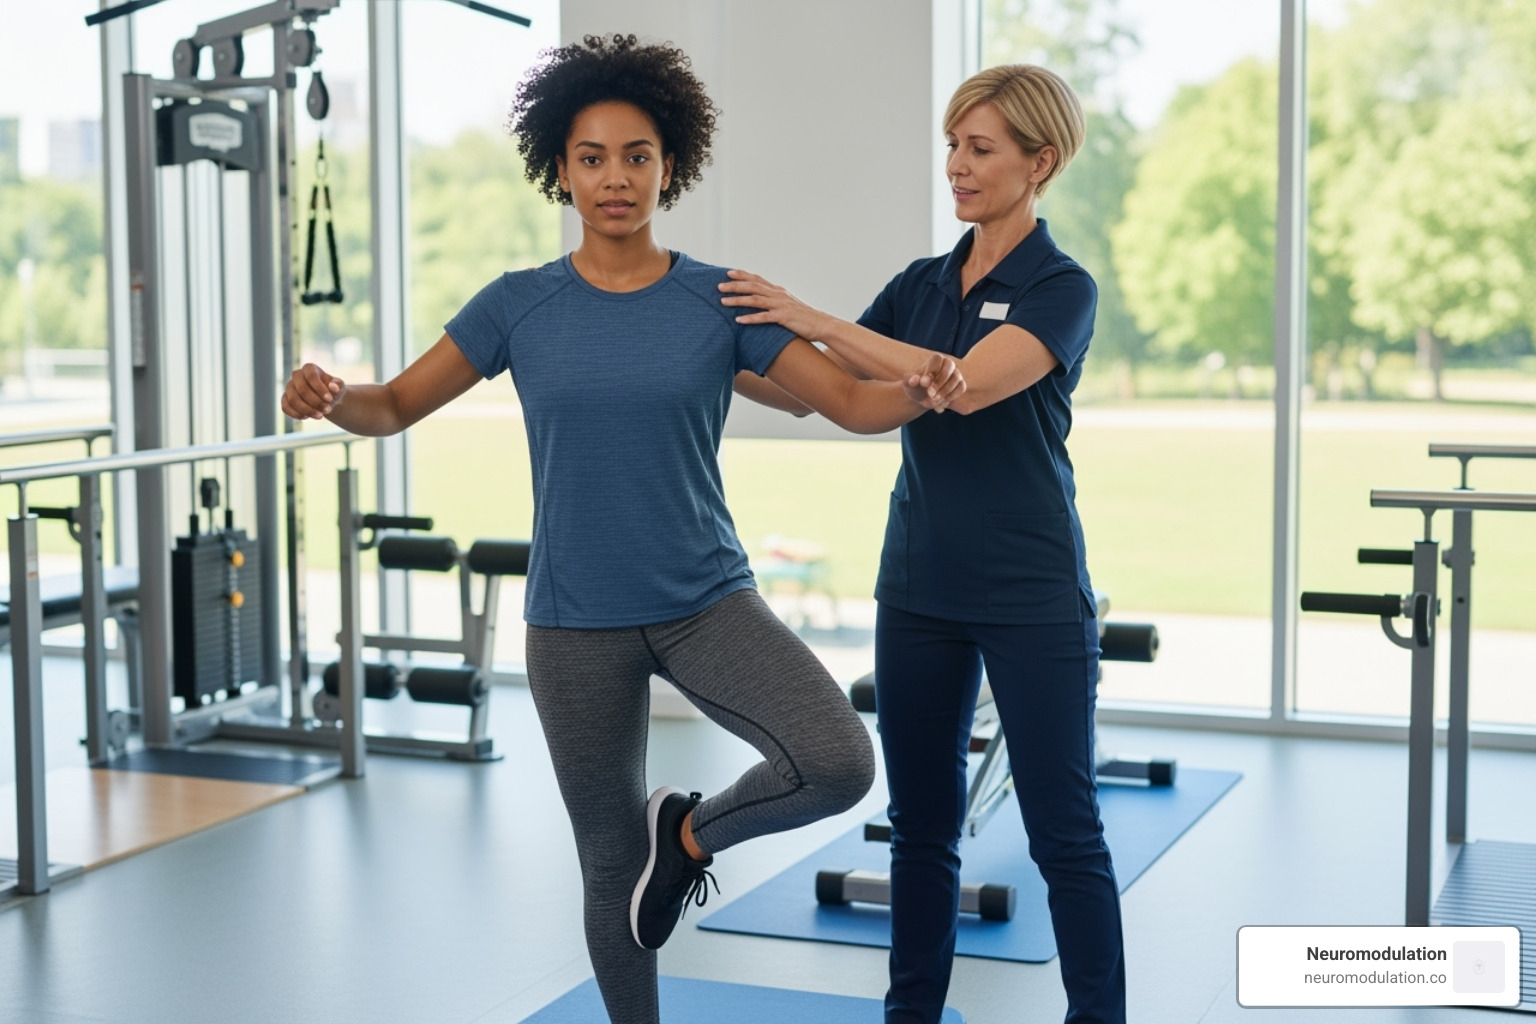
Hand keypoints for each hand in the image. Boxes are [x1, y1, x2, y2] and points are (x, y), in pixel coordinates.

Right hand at [281, 362, 344, 420]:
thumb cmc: (333, 391)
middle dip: (315, 402)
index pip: (311, 376)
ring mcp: (289, 387)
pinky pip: (285, 407)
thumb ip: (338, 385)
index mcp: (309, 368)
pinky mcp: (285, 399)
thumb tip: (333, 387)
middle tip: (328, 410)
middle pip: (301, 389)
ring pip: (293, 400)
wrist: (327, 400)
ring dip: (307, 410)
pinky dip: (296, 414)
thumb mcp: (339, 387)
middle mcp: (296, 375)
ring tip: (320, 416)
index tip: (330, 399)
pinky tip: (307, 417)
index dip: (320, 389)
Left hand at [718, 270, 833, 339]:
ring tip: (722, 301)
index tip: (728, 272)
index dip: (742, 275)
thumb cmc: (803, 318)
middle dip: (734, 285)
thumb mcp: (788, 305)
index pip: (757, 279)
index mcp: (778, 291)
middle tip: (719, 286)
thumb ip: (775, 302)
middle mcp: (778, 295)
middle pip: (752, 286)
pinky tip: (738, 320)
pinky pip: (763, 317)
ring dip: (737, 300)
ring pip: (755, 299)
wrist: (822, 324)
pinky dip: (750, 318)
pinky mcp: (783, 317)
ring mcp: (780, 305)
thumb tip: (762, 302)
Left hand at [903, 353, 964, 412]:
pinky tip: (941, 403)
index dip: (931, 371)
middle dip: (939, 382)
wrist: (922, 396)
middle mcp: (948, 364)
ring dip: (944, 391)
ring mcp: (956, 374)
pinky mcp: (961, 384)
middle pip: (949, 368)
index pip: (937, 359)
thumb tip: (916, 380)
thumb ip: (910, 380)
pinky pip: (961, 388)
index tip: (923, 383)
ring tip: (933, 400)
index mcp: (935, 359)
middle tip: (929, 394)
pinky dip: (951, 396)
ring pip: (956, 379)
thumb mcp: (908, 383)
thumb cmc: (915, 386)